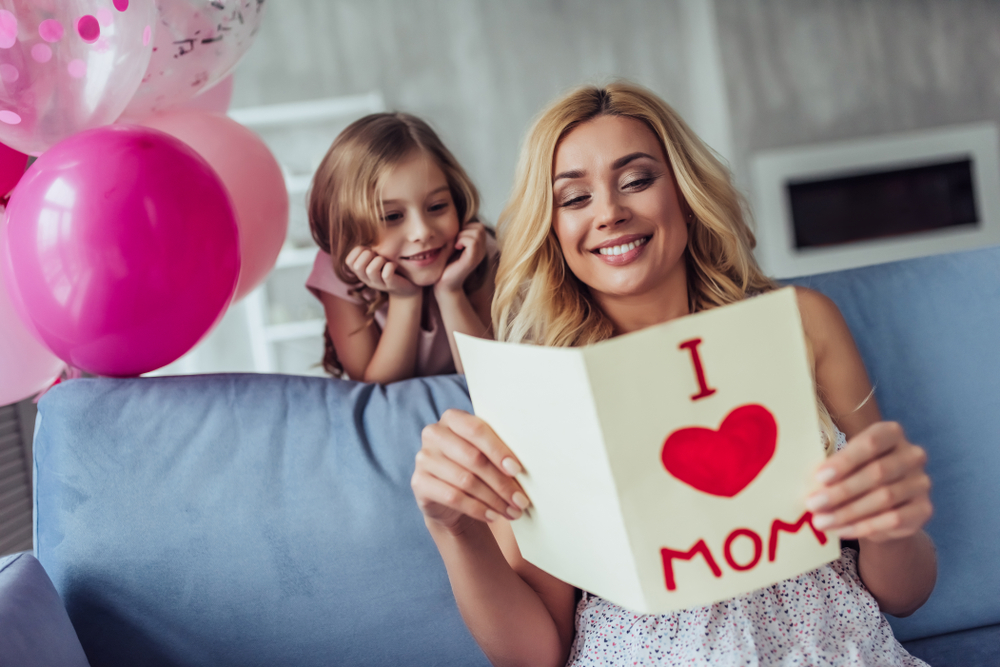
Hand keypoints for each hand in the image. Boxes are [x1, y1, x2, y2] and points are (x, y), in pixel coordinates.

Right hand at [346, 246, 419, 297]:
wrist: (405, 287)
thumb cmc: (389, 268)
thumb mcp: (376, 258)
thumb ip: (368, 249)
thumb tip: (361, 229)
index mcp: (361, 272)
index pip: (349, 261)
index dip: (358, 251)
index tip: (369, 250)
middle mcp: (367, 279)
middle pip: (357, 266)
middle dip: (368, 255)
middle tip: (378, 255)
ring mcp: (378, 284)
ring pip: (370, 270)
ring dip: (379, 260)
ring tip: (386, 261)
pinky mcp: (391, 285)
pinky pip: (387, 274)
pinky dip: (391, 266)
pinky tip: (394, 265)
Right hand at [411, 409, 531, 533]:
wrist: (449, 497)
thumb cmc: (475, 468)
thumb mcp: (485, 454)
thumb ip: (498, 452)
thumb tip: (521, 468)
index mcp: (452, 418)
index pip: (476, 429)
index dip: (498, 450)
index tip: (517, 470)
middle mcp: (434, 434)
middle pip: (473, 457)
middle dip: (501, 482)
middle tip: (521, 500)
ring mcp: (423, 458)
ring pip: (465, 480)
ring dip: (493, 499)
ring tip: (512, 511)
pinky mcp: (418, 482)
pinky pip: (452, 496)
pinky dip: (477, 508)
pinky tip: (492, 516)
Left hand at [435, 222, 487, 294]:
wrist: (443, 284)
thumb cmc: (445, 264)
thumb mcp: (453, 245)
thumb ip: (458, 234)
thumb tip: (458, 221)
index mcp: (478, 246)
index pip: (479, 226)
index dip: (466, 227)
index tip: (456, 237)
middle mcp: (482, 250)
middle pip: (480, 227)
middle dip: (465, 229)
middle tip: (456, 240)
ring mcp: (479, 255)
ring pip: (477, 232)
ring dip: (462, 234)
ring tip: (456, 244)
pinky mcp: (472, 260)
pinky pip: (472, 241)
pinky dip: (462, 240)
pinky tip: (456, 247)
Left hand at [806, 421, 931, 541]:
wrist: (886, 504)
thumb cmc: (857, 473)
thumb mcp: (845, 464)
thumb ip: (833, 469)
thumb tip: (810, 483)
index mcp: (891, 433)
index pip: (870, 442)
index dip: (845, 460)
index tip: (819, 477)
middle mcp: (912, 455)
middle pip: (877, 472)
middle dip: (841, 491)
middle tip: (813, 504)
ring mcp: (921, 482)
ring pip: (884, 498)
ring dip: (848, 512)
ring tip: (821, 521)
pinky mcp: (924, 509)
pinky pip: (893, 520)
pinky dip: (864, 526)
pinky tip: (841, 530)